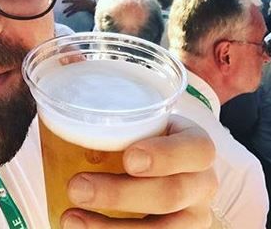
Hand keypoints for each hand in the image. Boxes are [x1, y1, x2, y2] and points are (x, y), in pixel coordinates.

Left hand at [61, 115, 216, 227]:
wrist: (159, 184)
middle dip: (121, 194)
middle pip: (172, 194)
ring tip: (70, 218)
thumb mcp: (142, 124)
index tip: (128, 158)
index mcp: (197, 146)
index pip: (197, 150)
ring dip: (111, 228)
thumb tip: (67, 58)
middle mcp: (203, 184)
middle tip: (76, 186)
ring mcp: (191, 219)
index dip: (167, 156)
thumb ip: (112, 100)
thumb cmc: (144, 144)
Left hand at [62, 0, 96, 14]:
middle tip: (62, 1)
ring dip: (67, 10)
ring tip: (63, 12)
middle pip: (70, 0)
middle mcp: (77, 0)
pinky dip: (70, 14)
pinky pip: (73, 12)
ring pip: (71, 7)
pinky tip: (67, 15)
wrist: (91, 5)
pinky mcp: (78, 9)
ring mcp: (77, 5)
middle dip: (66, 1)